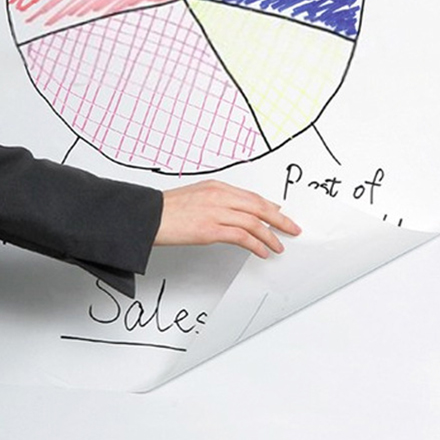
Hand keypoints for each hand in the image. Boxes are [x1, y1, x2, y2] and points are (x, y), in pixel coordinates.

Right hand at [154, 180, 298, 257]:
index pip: (252, 196)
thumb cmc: (166, 209)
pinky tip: (262, 252)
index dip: (270, 207)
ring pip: (254, 223)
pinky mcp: (210, 230)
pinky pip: (242, 237)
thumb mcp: (195, 197)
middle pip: (259, 207)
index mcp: (216, 187)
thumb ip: (217, 201)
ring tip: (278, 246)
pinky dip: (256, 245)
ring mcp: (215, 213)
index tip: (281, 214)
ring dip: (270, 236)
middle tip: (292, 228)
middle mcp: (219, 197)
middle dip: (279, 219)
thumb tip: (236, 212)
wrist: (147, 216)